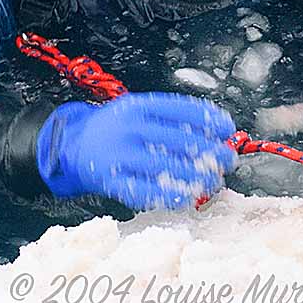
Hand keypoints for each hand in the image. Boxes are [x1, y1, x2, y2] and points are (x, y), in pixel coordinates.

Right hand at [36, 92, 237, 209]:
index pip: (178, 109)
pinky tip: (189, 196)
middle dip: (207, 151)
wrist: (73, 145)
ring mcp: (118, 155)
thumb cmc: (118, 128)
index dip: (207, 118)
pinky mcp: (111, 181)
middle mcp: (127, 128)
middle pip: (175, 140)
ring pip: (164, 167)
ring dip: (194, 175)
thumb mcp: (140, 110)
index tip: (228, 128)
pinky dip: (170, 195)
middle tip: (227, 159)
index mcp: (137, 106)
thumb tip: (218, 128)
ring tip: (214, 179)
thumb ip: (173, 117)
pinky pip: (145, 191)